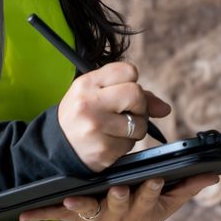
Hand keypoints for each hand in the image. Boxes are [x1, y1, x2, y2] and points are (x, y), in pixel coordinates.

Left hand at [17, 174, 218, 220]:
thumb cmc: (144, 211)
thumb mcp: (167, 204)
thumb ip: (188, 188)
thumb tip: (212, 174)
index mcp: (141, 207)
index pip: (148, 195)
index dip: (150, 188)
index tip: (155, 177)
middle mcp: (118, 213)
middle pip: (119, 202)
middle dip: (120, 196)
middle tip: (119, 187)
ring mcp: (96, 215)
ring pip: (89, 208)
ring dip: (82, 204)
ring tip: (75, 199)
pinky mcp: (76, 215)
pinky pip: (57, 214)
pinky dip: (40, 214)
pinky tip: (23, 215)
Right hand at [57, 62, 172, 171]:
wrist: (56, 145)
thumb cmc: (82, 115)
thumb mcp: (97, 94)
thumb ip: (132, 93)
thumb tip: (165, 108)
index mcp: (87, 83)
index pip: (128, 70)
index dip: (132, 82)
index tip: (122, 92)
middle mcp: (89, 103)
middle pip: (136, 94)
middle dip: (139, 107)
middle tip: (126, 113)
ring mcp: (96, 128)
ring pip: (139, 124)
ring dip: (134, 129)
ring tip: (115, 129)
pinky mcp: (103, 150)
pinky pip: (130, 145)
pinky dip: (125, 145)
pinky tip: (109, 142)